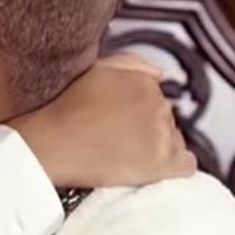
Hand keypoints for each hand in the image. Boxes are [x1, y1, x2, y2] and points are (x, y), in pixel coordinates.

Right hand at [10, 54, 197, 187]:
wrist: (49, 147)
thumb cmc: (62, 112)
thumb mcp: (92, 71)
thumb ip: (131, 64)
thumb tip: (162, 74)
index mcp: (144, 82)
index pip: (155, 99)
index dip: (134, 114)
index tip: (115, 124)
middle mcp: (159, 104)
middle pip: (164, 120)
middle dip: (144, 131)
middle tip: (114, 141)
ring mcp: (163, 134)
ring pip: (173, 142)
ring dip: (154, 149)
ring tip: (121, 156)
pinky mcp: (165, 163)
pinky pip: (186, 165)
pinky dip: (171, 169)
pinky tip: (146, 170)